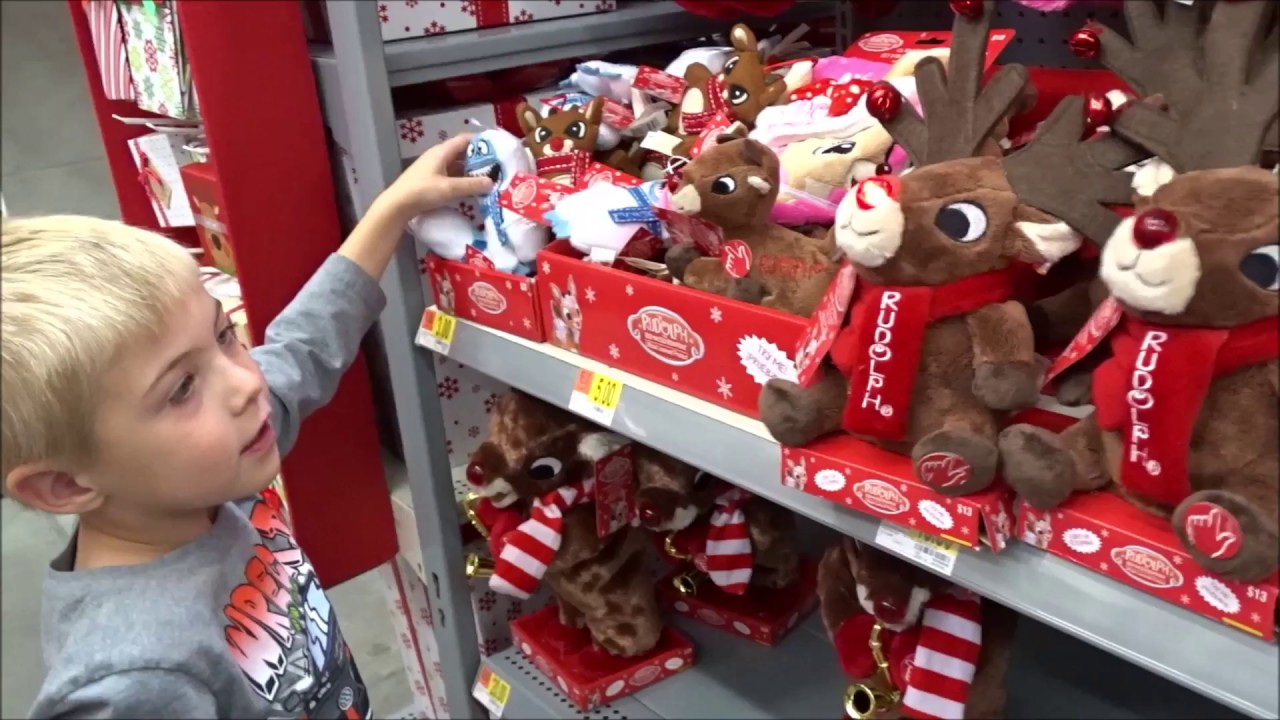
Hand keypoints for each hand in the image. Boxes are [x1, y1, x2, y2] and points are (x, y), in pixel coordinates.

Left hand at [376, 134, 493, 221]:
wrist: (397, 206)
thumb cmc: (422, 192)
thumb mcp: (449, 189)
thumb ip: (472, 185)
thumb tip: (491, 182)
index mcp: (442, 152)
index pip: (465, 139)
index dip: (481, 141)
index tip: (497, 148)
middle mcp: (438, 156)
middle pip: (462, 153)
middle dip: (479, 159)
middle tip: (496, 167)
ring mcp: (433, 168)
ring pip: (456, 166)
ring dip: (470, 171)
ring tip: (487, 179)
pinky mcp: (430, 180)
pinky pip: (450, 176)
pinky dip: (461, 180)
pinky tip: (470, 189)